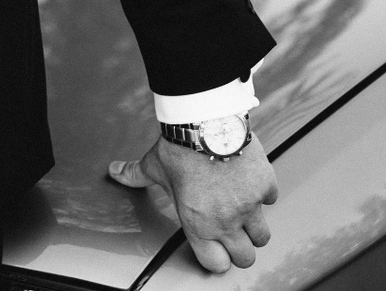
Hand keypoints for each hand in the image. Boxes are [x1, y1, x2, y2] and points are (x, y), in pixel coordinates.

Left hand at [109, 135, 276, 272]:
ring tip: (243, 212)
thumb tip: (114, 172)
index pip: (216, 264)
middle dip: (240, 249)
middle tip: (233, 234)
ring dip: (254, 227)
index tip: (215, 248)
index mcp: (198, 225)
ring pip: (262, 236)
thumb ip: (135, 175)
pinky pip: (271, 199)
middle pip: (246, 258)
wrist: (205, 121)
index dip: (216, 258)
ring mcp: (249, 206)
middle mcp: (225, 221)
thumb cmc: (178, 147)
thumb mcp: (154, 167)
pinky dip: (263, 193)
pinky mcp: (265, 186)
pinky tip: (249, 182)